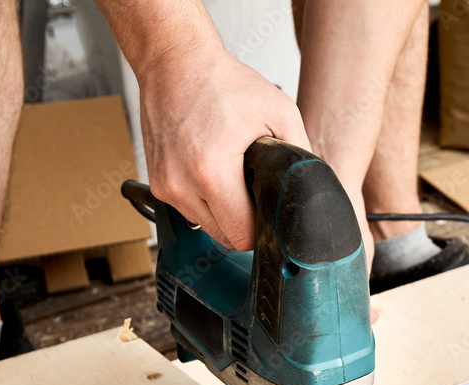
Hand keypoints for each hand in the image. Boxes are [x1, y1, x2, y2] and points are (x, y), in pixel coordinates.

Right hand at [136, 45, 310, 249]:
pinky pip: (189, 210)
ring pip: (206, 227)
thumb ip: (301, 156)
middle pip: (224, 237)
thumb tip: (311, 189)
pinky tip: (214, 172)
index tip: (270, 211)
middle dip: (245, 221)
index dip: (262, 229)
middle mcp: (180, 185)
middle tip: (255, 189)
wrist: (175, 62)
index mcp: (211, 172)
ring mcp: (164, 186)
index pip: (242, 237)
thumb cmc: (222, 82)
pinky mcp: (157, 183)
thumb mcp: (280, 112)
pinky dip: (205, 200)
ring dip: (224, 213)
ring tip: (233, 176)